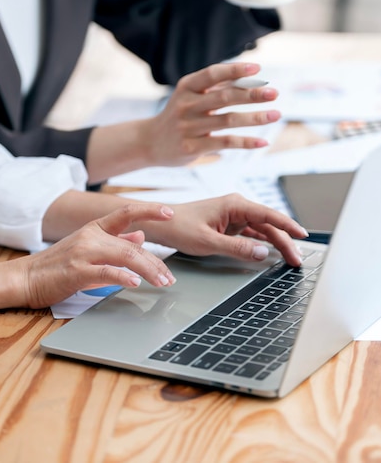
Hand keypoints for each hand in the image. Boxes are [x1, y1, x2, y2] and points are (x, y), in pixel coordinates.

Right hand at [16, 204, 176, 309]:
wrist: (25, 278)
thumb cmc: (57, 264)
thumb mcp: (88, 246)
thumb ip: (115, 240)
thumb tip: (141, 236)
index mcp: (95, 227)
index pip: (126, 212)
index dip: (150, 210)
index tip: (169, 212)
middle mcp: (91, 236)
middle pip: (133, 245)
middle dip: (156, 262)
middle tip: (169, 277)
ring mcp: (84, 252)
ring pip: (126, 256)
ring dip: (148, 271)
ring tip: (162, 282)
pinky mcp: (77, 271)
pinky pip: (106, 272)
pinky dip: (123, 277)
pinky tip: (135, 283)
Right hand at [146, 61, 279, 165]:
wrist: (149, 142)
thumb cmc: (179, 115)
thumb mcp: (190, 97)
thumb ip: (216, 88)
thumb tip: (251, 79)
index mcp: (186, 87)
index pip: (212, 74)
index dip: (235, 71)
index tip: (257, 68)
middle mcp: (186, 105)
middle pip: (224, 98)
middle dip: (251, 94)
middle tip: (274, 93)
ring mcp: (188, 127)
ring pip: (228, 121)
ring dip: (254, 118)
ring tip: (276, 115)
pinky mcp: (192, 147)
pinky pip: (224, 143)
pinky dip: (245, 142)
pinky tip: (262, 142)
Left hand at [146, 193, 307, 266]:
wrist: (161, 224)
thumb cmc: (179, 227)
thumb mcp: (208, 241)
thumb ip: (237, 248)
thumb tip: (263, 253)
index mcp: (234, 204)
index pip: (269, 214)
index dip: (288, 225)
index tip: (303, 235)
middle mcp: (237, 207)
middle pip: (269, 224)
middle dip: (285, 240)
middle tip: (298, 259)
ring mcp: (234, 216)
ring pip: (262, 230)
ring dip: (276, 243)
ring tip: (290, 259)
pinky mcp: (229, 225)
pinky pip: (252, 234)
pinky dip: (263, 243)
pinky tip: (273, 253)